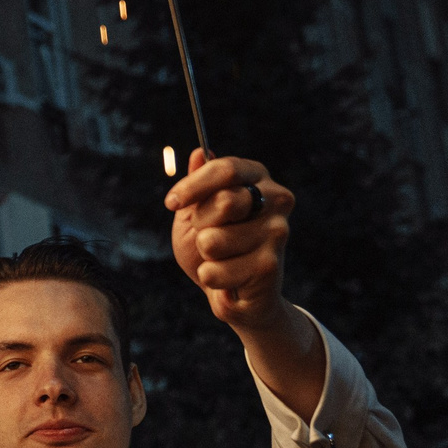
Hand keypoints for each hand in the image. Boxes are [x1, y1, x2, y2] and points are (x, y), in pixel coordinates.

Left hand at [166, 152, 298, 331]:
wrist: (236, 295)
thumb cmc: (215, 249)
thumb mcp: (197, 213)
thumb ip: (198, 185)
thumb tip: (200, 152)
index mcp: (257, 178)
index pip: (226, 169)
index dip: (193, 186)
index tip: (170, 203)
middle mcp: (276, 200)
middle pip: (224, 202)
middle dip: (201, 223)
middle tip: (207, 236)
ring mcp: (277, 232)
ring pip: (213, 240)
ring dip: (205, 255)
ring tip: (221, 258)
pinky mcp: (270, 265)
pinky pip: (214, 270)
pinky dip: (210, 277)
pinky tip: (228, 279)